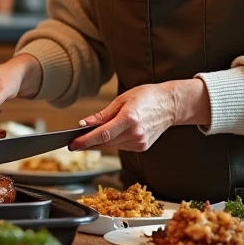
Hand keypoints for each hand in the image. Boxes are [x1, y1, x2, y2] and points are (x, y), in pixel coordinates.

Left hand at [70, 78, 209, 151]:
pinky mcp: (142, 147)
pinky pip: (121, 146)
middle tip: (76, 140)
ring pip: (112, 146)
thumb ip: (103, 115)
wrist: (170, 105)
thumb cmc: (147, 97)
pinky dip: (113, 141)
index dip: (85, 141)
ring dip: (101, 141)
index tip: (72, 145)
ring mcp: (140, 142)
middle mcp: (136, 133)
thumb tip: (84, 124)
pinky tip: (114, 133)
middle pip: (106, 142)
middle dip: (89, 141)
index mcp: (129, 118)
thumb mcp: (122, 99)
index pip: (103, 134)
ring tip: (94, 133)